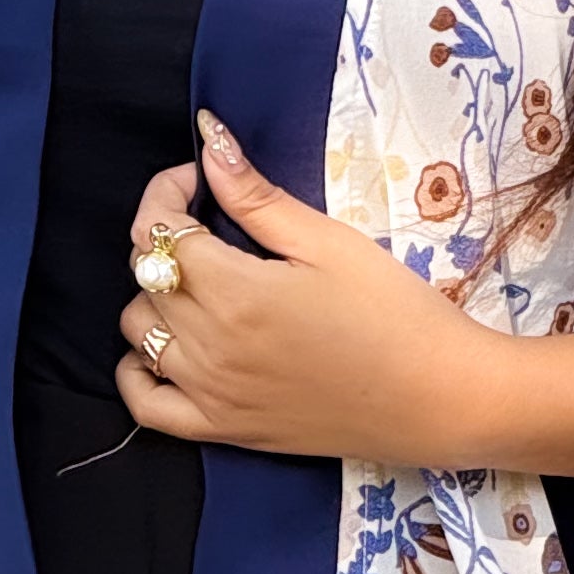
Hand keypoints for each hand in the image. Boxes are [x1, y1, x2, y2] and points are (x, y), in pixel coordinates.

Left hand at [115, 113, 573, 482]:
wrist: (438, 398)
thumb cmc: (395, 313)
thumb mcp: (329, 242)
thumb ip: (257, 197)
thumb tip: (208, 143)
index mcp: (235, 293)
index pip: (160, 230)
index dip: (167, 194)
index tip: (196, 181)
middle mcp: (209, 347)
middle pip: (146, 277)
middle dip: (167, 238)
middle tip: (213, 227)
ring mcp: (212, 395)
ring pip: (139, 333)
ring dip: (157, 298)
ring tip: (205, 283)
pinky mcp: (225, 430)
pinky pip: (145, 405)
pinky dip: (135, 373)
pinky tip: (160, 348)